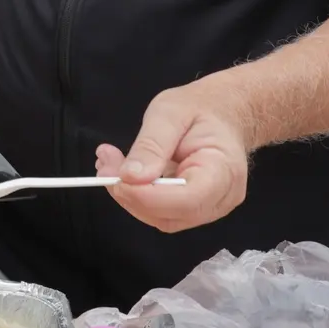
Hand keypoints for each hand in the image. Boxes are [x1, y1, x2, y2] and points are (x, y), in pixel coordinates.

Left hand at [95, 83, 250, 232]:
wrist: (221, 113)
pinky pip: (162, 212)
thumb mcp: (170, 113)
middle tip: (104, 165)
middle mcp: (221, 198)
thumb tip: (130, 177)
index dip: (148, 197)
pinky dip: (137, 195)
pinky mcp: (194, 208)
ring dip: (129, 195)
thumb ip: (152, 145)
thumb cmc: (200, 108)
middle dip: (131, 195)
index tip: (115, 178)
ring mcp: (210, 207)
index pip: (188, 200)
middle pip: (171, 215)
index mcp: (224, 171)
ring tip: (109, 162)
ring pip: (162, 218)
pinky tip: (122, 171)